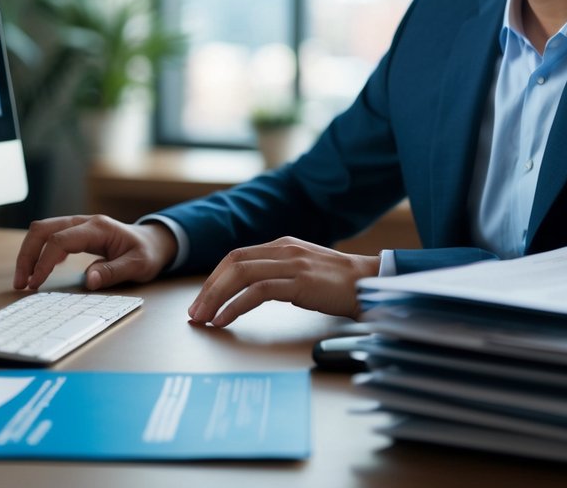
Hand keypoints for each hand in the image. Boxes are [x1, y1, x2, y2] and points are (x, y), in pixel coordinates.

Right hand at [12, 215, 177, 291]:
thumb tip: (88, 280)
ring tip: (24, 279)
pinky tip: (39, 270)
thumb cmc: (147, 253)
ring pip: (42, 230)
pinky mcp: (76, 232)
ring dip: (29, 253)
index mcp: (98, 228)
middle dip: (27, 255)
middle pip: (43, 229)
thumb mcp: (138, 266)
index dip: (44, 261)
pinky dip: (38, 251)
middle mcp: (85, 222)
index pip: (60, 240)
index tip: (35, 283)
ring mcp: (79, 225)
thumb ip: (113, 272)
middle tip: (20, 282)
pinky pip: (49, 236)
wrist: (154, 241)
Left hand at [187, 237, 380, 327]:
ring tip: (203, 319)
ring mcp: (292, 264)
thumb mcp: (304, 271)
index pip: (236, 257)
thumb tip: (251, 291)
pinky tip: (225, 320)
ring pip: (240, 275)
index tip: (202, 300)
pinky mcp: (300, 283)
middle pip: (232, 263)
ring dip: (216, 298)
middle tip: (194, 312)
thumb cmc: (341, 284)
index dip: (214, 278)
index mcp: (282, 245)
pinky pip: (257, 292)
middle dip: (208, 288)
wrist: (372, 284)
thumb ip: (279, 274)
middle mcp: (284, 250)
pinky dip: (235, 306)